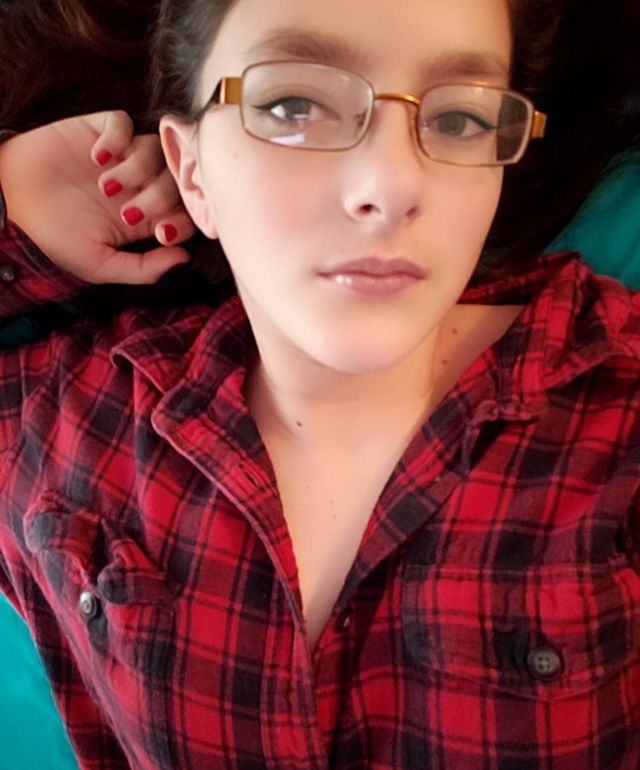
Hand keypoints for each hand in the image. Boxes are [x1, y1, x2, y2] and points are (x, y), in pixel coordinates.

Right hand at [0, 111, 195, 283]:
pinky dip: (117, 138)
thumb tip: (185, 258)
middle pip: (174, 179)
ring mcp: (118, 157)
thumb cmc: (52, 241)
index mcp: (143, 217)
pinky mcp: (95, 132)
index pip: (184, 210)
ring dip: (138, 169)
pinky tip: (98, 157)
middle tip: (129, 212)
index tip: (160, 233)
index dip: (183, 220)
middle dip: (160, 198)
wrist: (8, 208)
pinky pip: (122, 122)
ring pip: (154, 149)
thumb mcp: (101, 266)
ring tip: (107, 186)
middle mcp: (136, 185)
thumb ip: (144, 268)